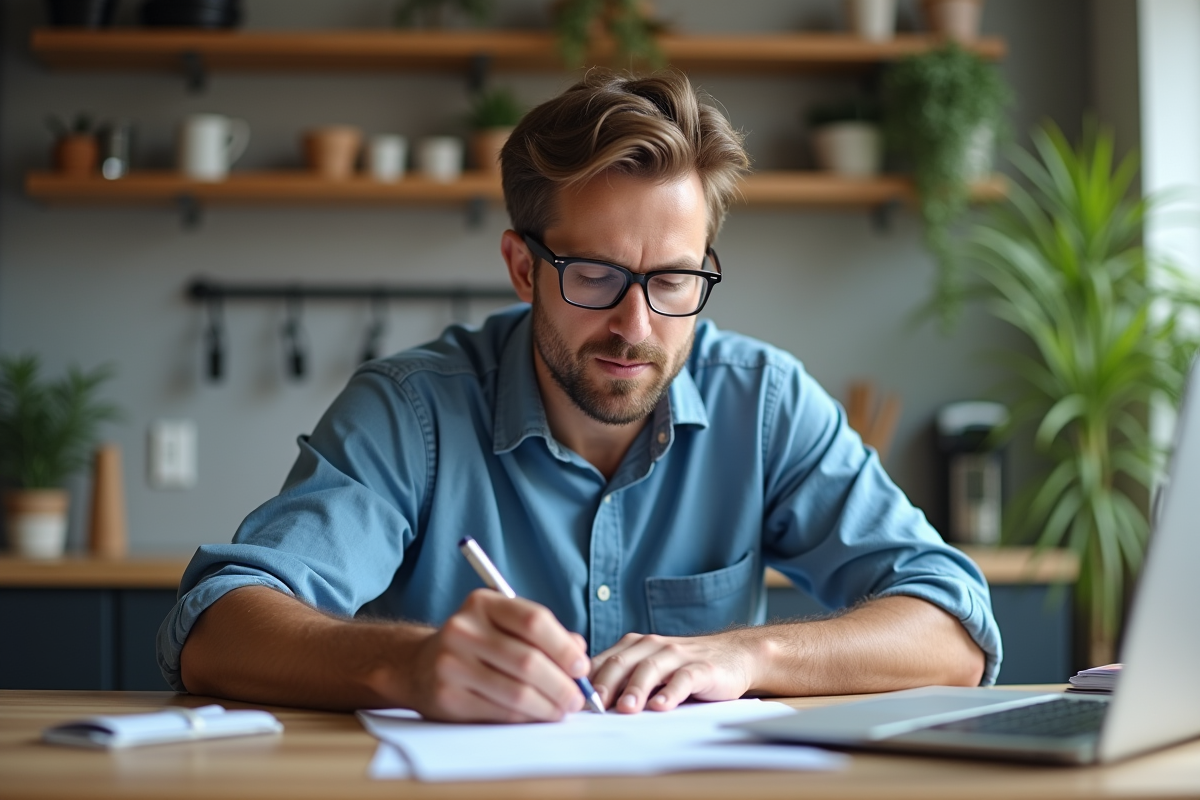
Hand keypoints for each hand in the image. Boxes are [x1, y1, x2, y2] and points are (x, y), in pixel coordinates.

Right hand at [410, 589, 590, 722]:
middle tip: (577, 698)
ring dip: (548, 706)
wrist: (417, 666)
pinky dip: (526, 718)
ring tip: (562, 710)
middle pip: (528, 661)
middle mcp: (463, 629)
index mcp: (482, 603)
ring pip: (516, 692)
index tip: (581, 667)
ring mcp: (451, 664)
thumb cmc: (476, 645)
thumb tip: (579, 652)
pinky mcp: (447, 697)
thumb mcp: (504, 625)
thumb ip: (543, 634)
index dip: (563, 647)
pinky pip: (500, 712)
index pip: (533, 620)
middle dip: (561, 684)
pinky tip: (537, 717)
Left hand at [589, 631, 761, 712]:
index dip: (586, 680)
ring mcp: (677, 655)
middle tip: (594, 705)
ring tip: (626, 709)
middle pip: (622, 662)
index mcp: (634, 647)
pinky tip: (662, 706)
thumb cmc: (683, 668)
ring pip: (650, 668)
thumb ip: (622, 681)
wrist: (734, 655)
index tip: (573, 701)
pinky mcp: (702, 667)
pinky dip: (671, 692)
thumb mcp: (649, 669)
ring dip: (636, 689)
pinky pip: (684, 678)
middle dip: (606, 683)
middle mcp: (652, 646)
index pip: (603, 661)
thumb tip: (586, 706)